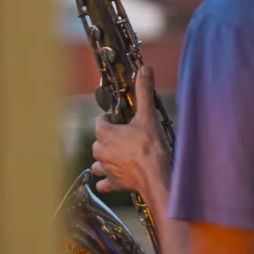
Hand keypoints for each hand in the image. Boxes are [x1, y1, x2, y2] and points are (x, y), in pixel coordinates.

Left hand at [91, 66, 169, 196]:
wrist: (155, 177)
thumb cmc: (150, 148)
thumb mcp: (148, 116)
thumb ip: (144, 91)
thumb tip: (145, 69)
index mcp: (105, 133)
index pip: (99, 121)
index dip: (109, 118)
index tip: (118, 118)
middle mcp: (100, 151)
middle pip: (99, 140)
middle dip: (109, 138)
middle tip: (125, 136)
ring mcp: (105, 168)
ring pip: (98, 161)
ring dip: (106, 159)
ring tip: (120, 156)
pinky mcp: (112, 183)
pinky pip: (103, 182)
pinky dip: (107, 180)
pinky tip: (116, 177)